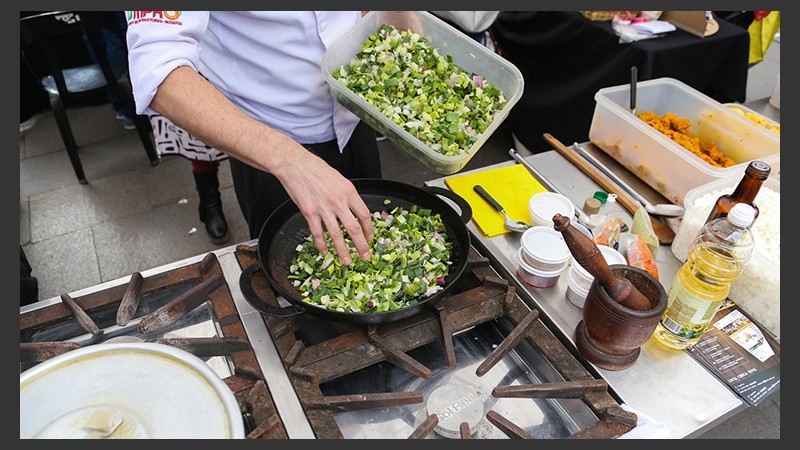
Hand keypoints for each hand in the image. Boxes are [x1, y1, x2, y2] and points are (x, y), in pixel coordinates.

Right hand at [274, 141, 373, 265]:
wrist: (295, 165)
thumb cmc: (317, 169)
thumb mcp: (340, 179)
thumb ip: (348, 196)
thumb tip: (355, 212)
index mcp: (349, 191)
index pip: (364, 215)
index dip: (369, 230)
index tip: (370, 238)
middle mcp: (338, 201)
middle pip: (354, 229)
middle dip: (361, 246)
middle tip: (365, 257)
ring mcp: (323, 208)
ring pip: (337, 235)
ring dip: (343, 251)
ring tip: (347, 261)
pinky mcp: (309, 212)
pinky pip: (318, 233)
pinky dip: (322, 245)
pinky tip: (325, 252)